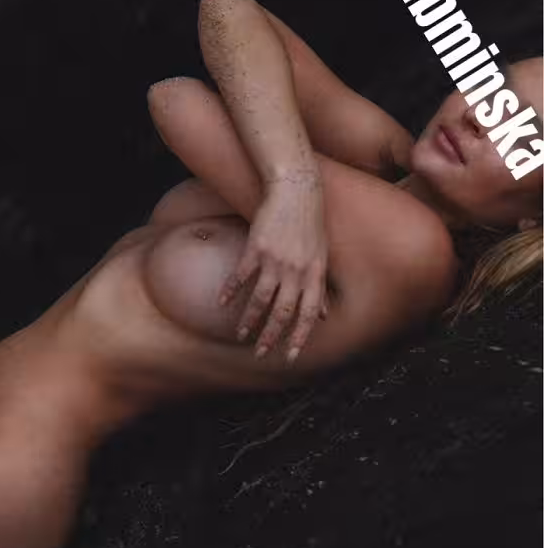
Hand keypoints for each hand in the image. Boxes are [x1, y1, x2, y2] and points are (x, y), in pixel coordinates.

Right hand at [219, 172, 328, 362]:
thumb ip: (320, 287)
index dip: (300, 336)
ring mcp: (276, 260)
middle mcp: (297, 270)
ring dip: (250, 320)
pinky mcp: (257, 247)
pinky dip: (231, 291)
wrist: (296, 191)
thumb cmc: (311, 223)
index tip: (290, 356)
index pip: (309, 314)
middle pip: (283, 312)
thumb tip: (324, 315)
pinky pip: (242, 275)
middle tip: (261, 353)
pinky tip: (222, 302)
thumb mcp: (322, 256)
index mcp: (315, 274)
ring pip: (261, 298)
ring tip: (242, 334)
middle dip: (272, 336)